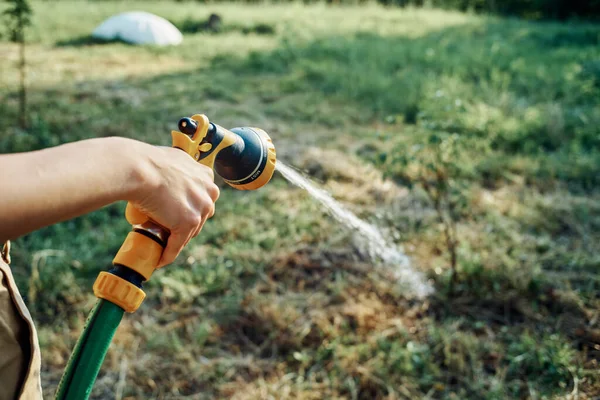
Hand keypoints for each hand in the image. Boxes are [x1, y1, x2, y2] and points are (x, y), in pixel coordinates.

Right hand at [128, 144, 219, 267]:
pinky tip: (159, 260)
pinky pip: (177, 245)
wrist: (139, 168)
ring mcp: (200, 208)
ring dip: (176, 241)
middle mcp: (209, 192)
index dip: (189, 207)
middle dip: (184, 225)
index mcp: (206, 177)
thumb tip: (170, 172)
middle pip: (199, 217)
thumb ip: (178, 168)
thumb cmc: (147, 162)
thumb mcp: (171, 159)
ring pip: (189, 233)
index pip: (202, 199)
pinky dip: (168, 254)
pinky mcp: (188, 223)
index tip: (175, 212)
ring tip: (160, 244)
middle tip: (164, 229)